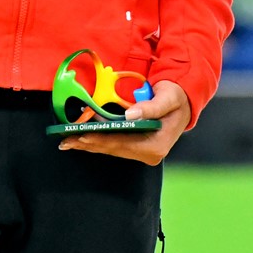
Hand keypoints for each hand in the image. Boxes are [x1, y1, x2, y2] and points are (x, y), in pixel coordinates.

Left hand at [55, 80, 190, 164]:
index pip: (122, 143)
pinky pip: (115, 146)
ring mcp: (143, 153)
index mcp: (156, 146)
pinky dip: (99, 141)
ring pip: (112, 149)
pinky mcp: (138, 149)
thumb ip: (151, 107)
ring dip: (90, 144)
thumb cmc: (177, 98)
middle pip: (113, 149)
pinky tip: (84, 138)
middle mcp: (149, 154)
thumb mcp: (168, 98)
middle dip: (89, 143)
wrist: (185, 102)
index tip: (82, 135)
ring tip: (69, 141)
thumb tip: (130, 115)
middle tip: (66, 140)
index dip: (101, 138)